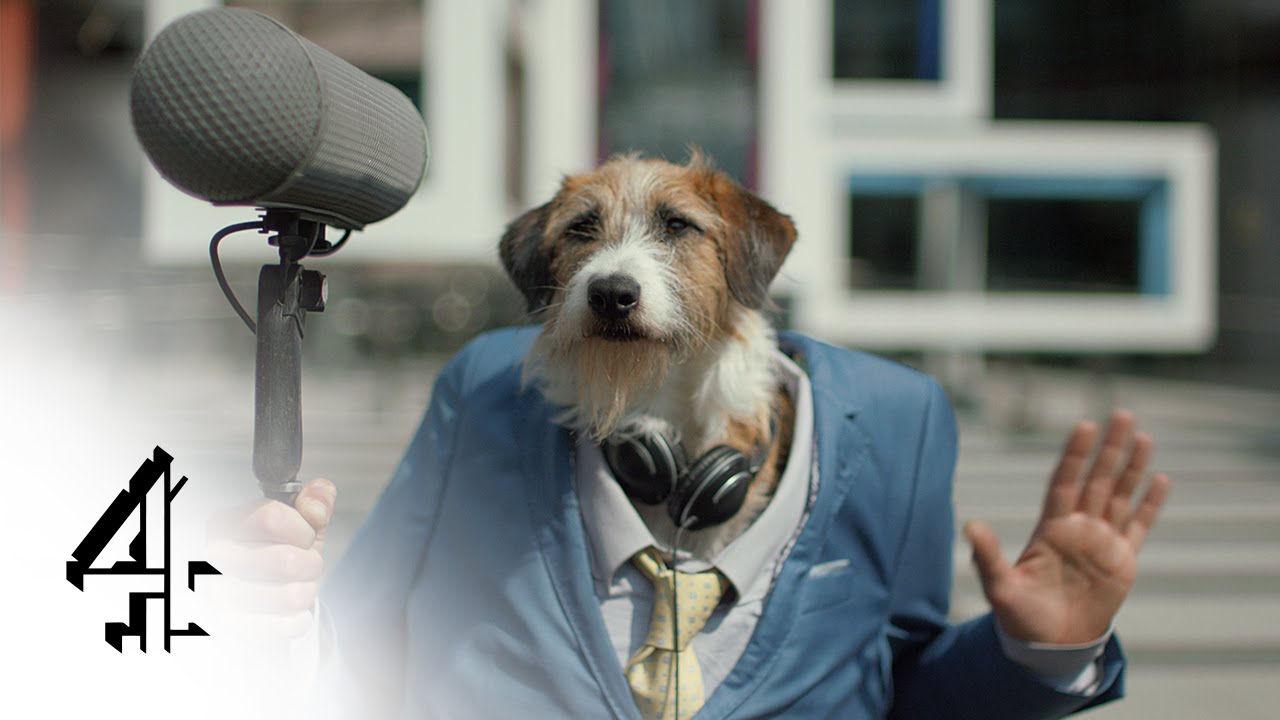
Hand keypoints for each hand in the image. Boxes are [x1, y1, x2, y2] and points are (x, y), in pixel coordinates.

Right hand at [206, 478, 336, 637]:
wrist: (263, 602)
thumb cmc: (280, 554)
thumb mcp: (300, 524)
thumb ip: (314, 503)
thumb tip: (318, 501)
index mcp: (226, 523)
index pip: (271, 517)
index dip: (303, 529)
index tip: (305, 536)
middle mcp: (214, 557)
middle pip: (286, 560)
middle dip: (311, 564)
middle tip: (306, 565)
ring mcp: (218, 595)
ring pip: (290, 595)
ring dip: (307, 592)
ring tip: (298, 587)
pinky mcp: (232, 628)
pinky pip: (288, 625)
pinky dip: (301, 618)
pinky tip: (290, 611)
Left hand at [964, 410, 1169, 644]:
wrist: (1048, 646)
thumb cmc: (1020, 617)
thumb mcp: (1000, 586)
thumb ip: (988, 556)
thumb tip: (970, 525)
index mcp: (1050, 529)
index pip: (1065, 482)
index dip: (1075, 455)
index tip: (1084, 426)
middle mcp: (1077, 528)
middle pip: (1097, 480)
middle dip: (1109, 449)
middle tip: (1121, 414)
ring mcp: (1101, 542)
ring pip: (1120, 496)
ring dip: (1131, 467)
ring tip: (1142, 436)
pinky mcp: (1122, 561)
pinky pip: (1139, 526)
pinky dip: (1149, 504)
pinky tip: (1159, 478)